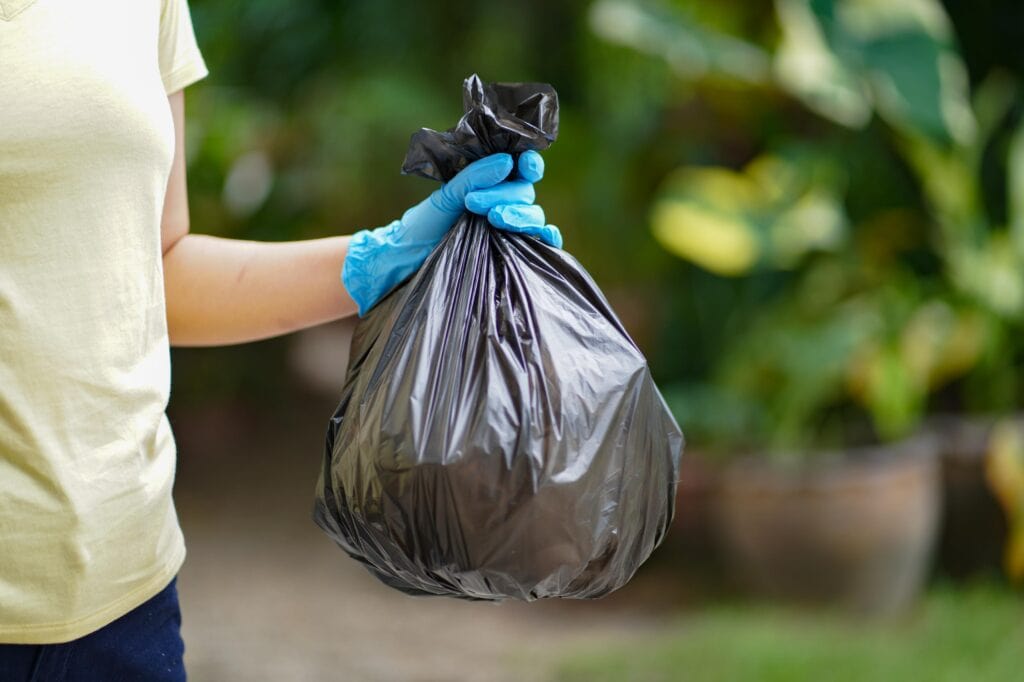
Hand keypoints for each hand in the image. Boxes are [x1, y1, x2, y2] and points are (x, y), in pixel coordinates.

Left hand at [342, 151, 561, 315]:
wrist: (411, 258)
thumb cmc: (425, 223)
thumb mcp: (446, 195)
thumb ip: (474, 177)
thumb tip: (507, 162)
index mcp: (492, 180)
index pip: (522, 166)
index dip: (529, 163)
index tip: (523, 165)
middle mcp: (506, 200)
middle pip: (525, 191)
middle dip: (503, 195)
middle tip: (473, 203)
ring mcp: (511, 226)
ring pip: (534, 214)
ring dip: (518, 215)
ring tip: (492, 219)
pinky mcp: (513, 251)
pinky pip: (541, 243)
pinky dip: (548, 238)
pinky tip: (546, 236)